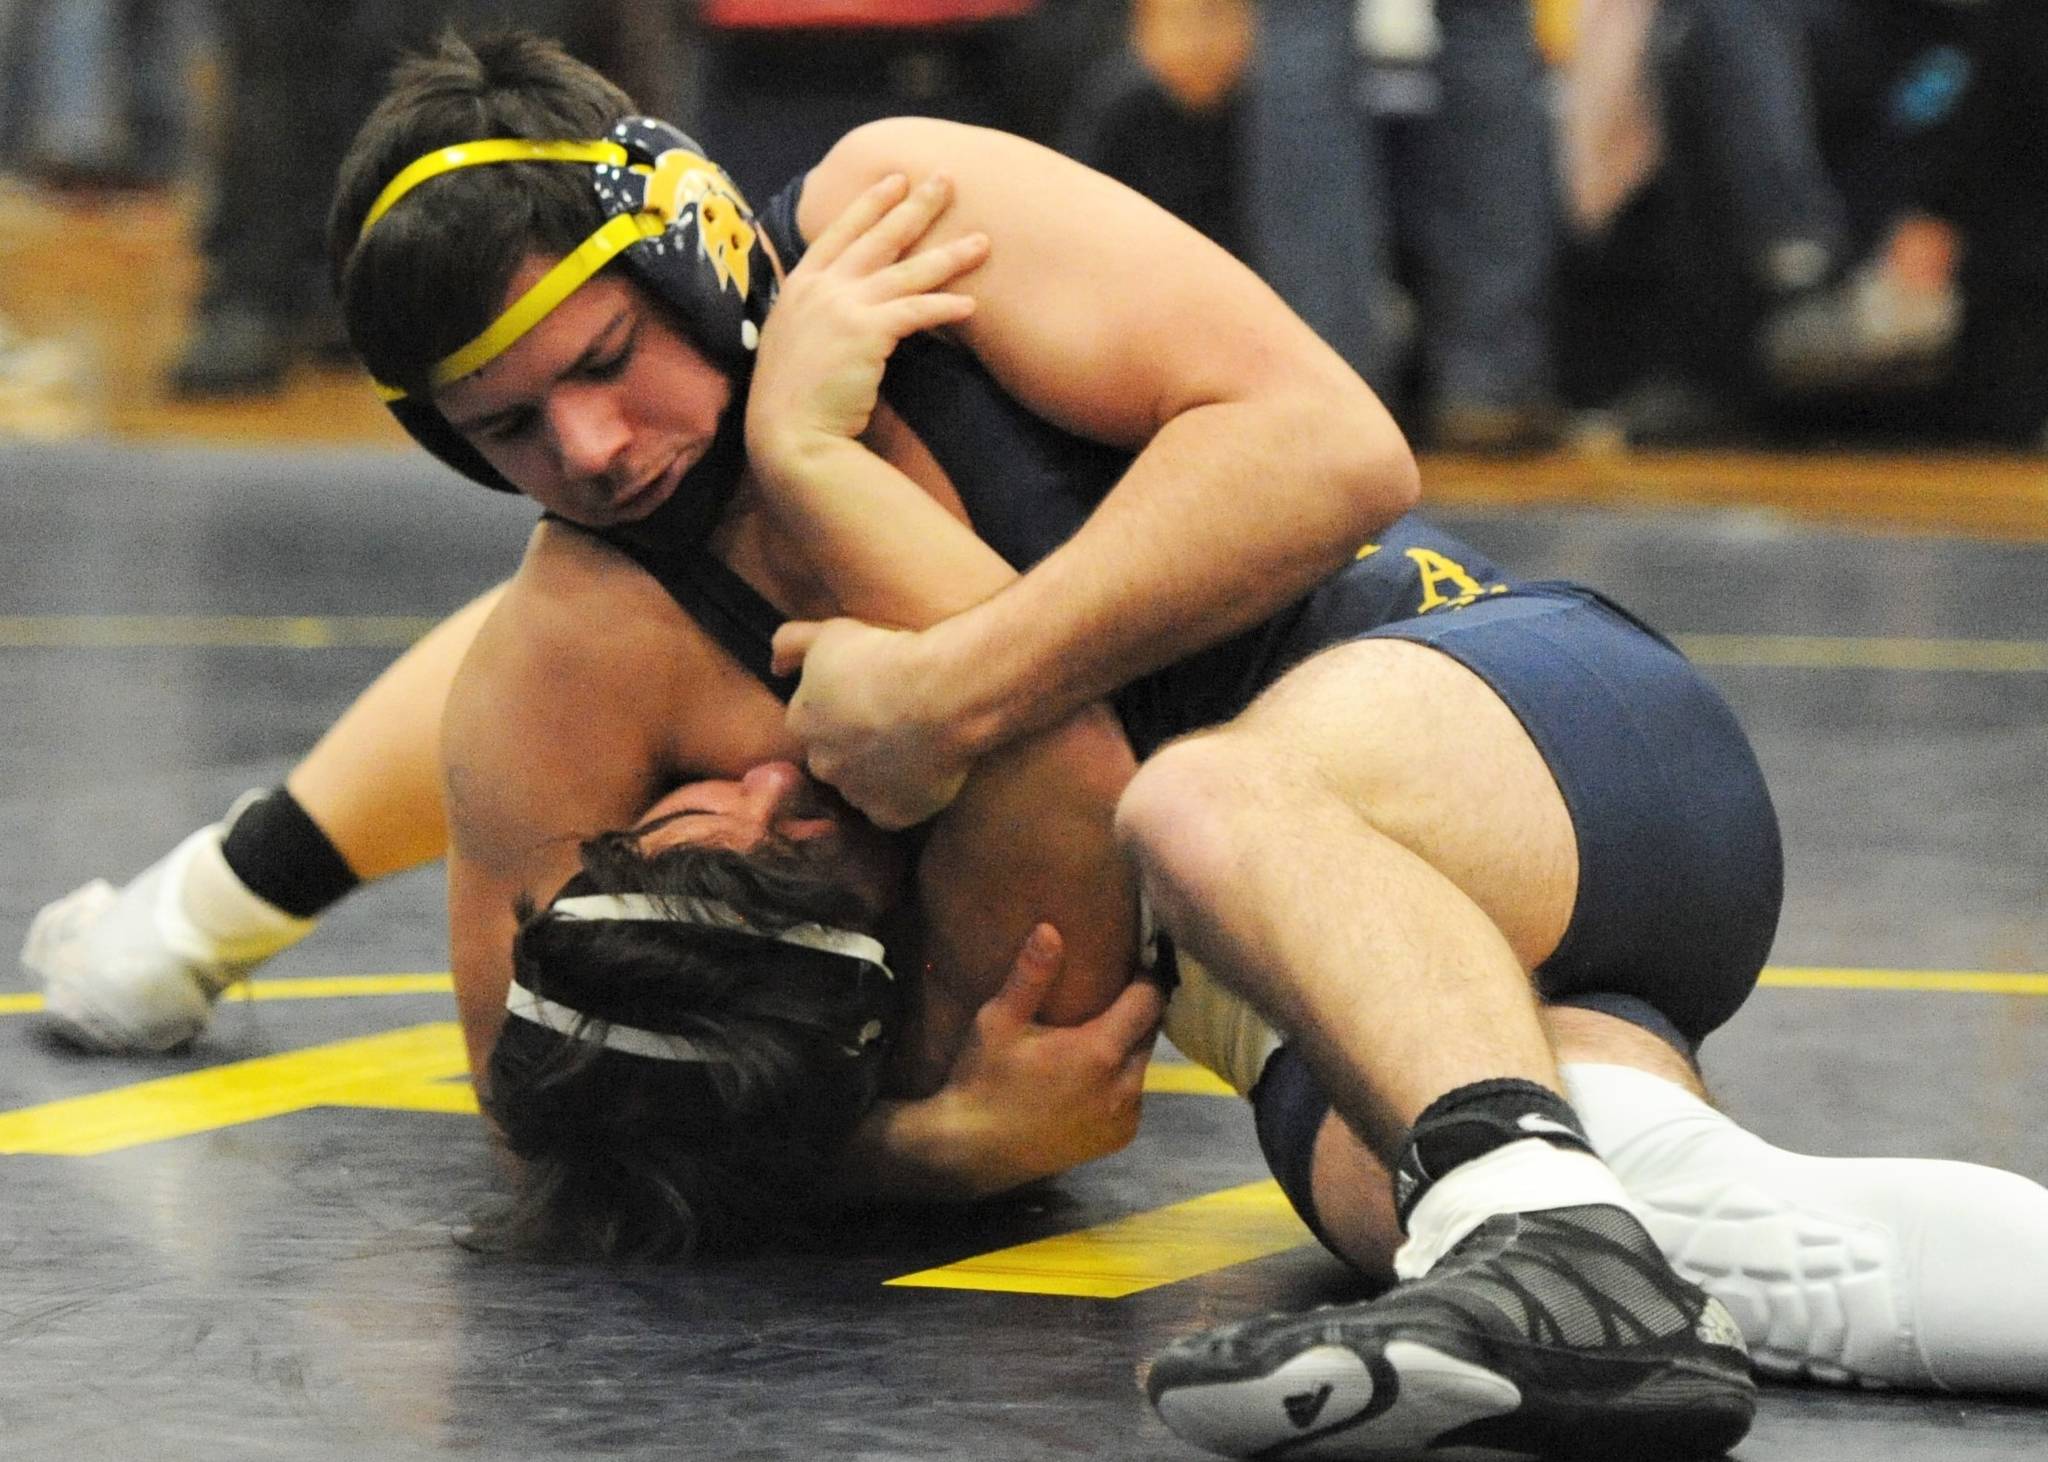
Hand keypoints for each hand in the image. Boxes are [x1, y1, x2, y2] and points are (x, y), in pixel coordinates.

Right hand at [746, 172, 989, 471]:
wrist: (788, 432)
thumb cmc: (793, 398)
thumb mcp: (793, 340)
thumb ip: (817, 314)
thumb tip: (845, 308)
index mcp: (800, 285)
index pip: (840, 232)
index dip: (870, 204)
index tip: (895, 180)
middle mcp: (821, 287)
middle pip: (878, 238)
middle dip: (915, 206)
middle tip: (946, 181)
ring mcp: (842, 306)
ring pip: (906, 272)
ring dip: (948, 255)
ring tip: (983, 242)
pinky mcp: (866, 332)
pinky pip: (915, 311)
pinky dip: (944, 307)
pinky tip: (971, 305)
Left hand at [772, 615, 970, 827]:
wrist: (936, 694)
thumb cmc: (884, 657)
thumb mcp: (829, 633)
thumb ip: (790, 644)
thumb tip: (776, 665)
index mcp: (801, 722)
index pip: (812, 725)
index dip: (840, 712)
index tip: (867, 700)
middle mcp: (821, 763)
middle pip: (834, 760)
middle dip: (855, 748)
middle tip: (892, 723)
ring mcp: (855, 793)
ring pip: (863, 788)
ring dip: (880, 774)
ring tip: (914, 746)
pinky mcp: (890, 814)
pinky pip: (894, 811)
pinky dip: (906, 798)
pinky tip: (925, 774)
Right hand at [936, 923, 1164, 1187]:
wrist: (973, 1153)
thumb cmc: (983, 1080)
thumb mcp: (997, 1022)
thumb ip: (1029, 976)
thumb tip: (1050, 929)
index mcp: (1100, 1052)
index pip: (1150, 1000)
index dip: (1144, 977)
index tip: (1129, 964)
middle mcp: (1125, 1087)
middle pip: (1149, 1032)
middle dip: (1135, 1012)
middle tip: (1108, 997)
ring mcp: (1125, 1118)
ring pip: (1142, 1066)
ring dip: (1127, 1049)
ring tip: (1097, 1035)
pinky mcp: (1118, 1139)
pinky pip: (1133, 1098)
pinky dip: (1120, 1083)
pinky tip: (1090, 1077)